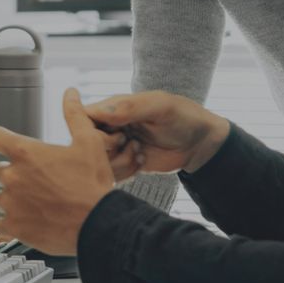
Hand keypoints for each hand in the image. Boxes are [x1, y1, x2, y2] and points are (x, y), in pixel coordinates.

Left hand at [0, 87, 114, 255]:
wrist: (98, 224)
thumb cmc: (92, 184)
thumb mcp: (88, 142)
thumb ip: (74, 115)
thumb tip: (70, 94)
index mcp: (27, 153)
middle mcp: (14, 177)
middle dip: (13, 173)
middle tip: (38, 180)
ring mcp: (12, 203)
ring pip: (1, 197)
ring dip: (14, 197)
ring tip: (39, 202)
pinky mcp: (14, 227)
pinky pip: (2, 222)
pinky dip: (13, 220)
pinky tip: (33, 219)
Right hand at [85, 91, 229, 180]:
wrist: (199, 144)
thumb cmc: (183, 116)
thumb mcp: (160, 107)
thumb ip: (131, 107)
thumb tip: (100, 110)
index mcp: (114, 107)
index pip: (83, 117)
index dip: (91, 130)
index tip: (116, 135)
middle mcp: (111, 127)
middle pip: (86, 143)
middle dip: (107, 149)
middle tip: (130, 144)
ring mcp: (117, 147)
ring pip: (97, 162)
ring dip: (118, 162)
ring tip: (139, 153)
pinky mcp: (124, 165)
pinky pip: (111, 175)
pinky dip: (125, 172)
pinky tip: (142, 162)